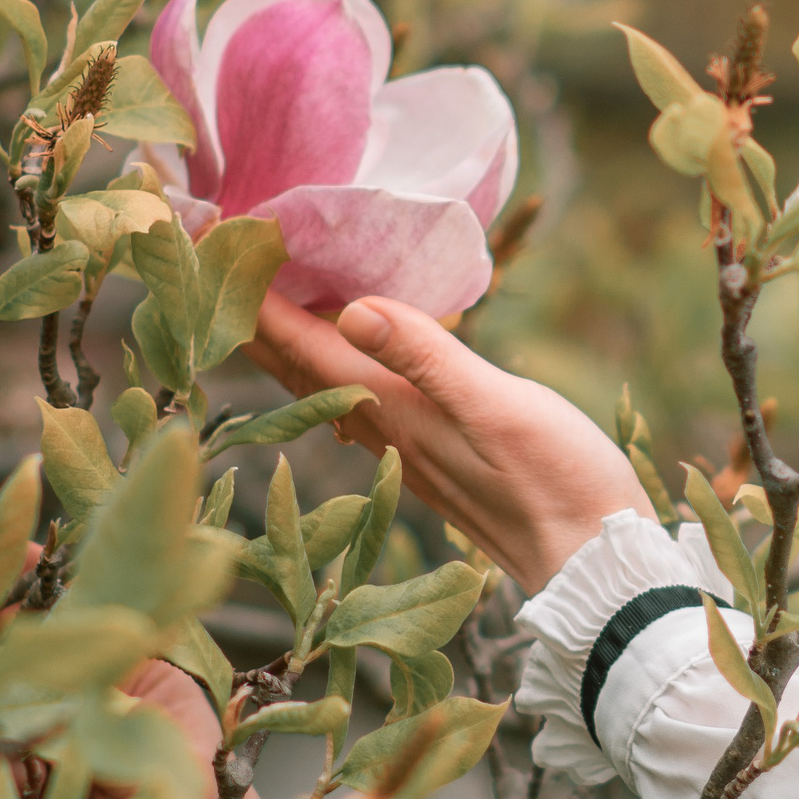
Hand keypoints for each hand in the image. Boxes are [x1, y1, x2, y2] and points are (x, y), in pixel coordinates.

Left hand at [245, 291, 652, 591]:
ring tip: (257, 292)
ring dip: (283, 338)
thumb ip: (428, 358)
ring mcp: (406, 445)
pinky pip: (356, 398)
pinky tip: (342, 349)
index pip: (300, 344)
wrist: (595, 562)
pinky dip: (330, 362)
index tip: (203, 236)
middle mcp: (385, 429)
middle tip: (209, 252)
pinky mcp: (432, 452)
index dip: (250, 293)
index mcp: (393, 409)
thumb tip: (349, 309)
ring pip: (321, 385)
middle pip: (295, 365)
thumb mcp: (498, 408)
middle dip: (248, 309)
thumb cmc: (559, 481)